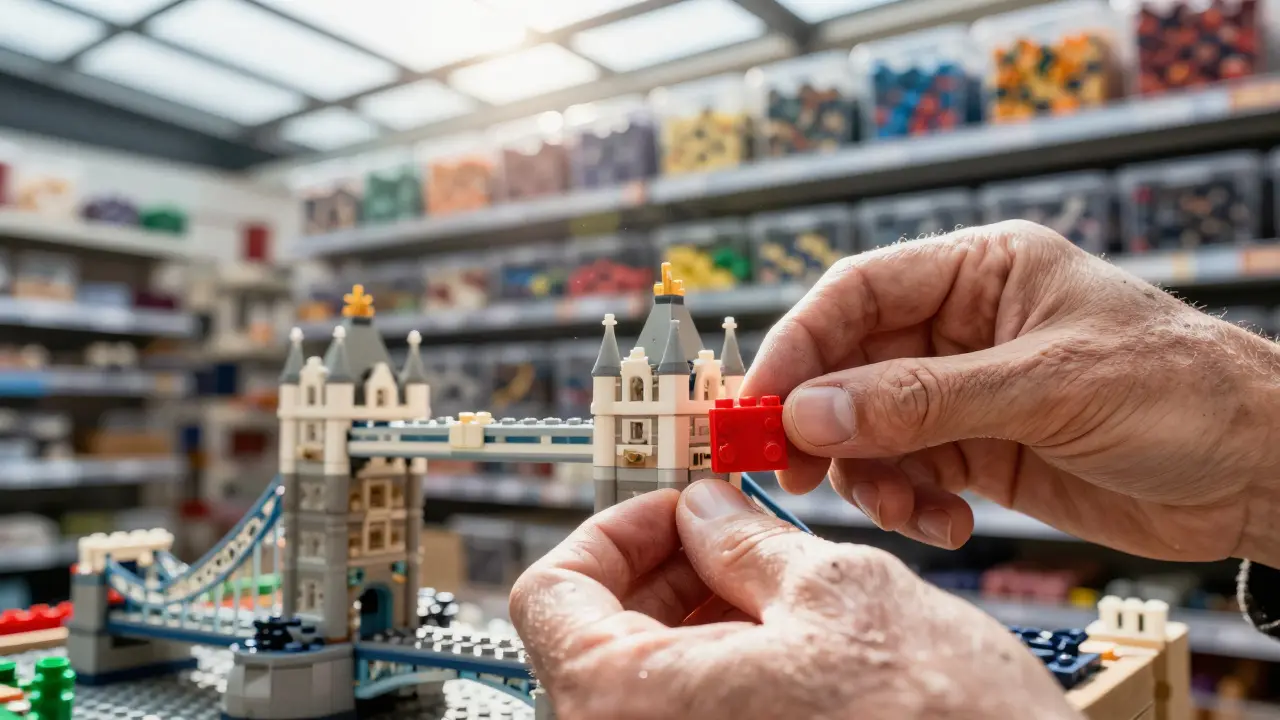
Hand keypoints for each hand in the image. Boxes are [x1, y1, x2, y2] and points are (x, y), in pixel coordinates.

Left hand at [510, 481, 1074, 719]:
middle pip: (596, 637)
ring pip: (648, 681)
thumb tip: (706, 513)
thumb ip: (746, 543)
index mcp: (626, 703)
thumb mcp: (839, 593)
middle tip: (734, 531)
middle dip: (665, 569)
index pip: (550, 593)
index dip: (611, 531)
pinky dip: (723, 672)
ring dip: (698, 618)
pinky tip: (789, 643)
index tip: (671, 507)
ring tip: (777, 582)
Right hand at [744, 221, 1279, 563]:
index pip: (859, 293)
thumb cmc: (1181, 391)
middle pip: (851, 364)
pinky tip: (949, 523)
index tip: (758, 399)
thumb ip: (923, 400)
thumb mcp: (1046, 386)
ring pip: (871, 428)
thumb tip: (812, 411)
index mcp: (979, 272)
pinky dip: (911, 503)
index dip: (799, 342)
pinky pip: (910, 473)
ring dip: (870, 473)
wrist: (1259, 471)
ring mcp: (967, 393)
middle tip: (789, 468)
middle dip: (820, 418)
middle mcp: (962, 327)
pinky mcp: (980, 452)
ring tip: (903, 508)